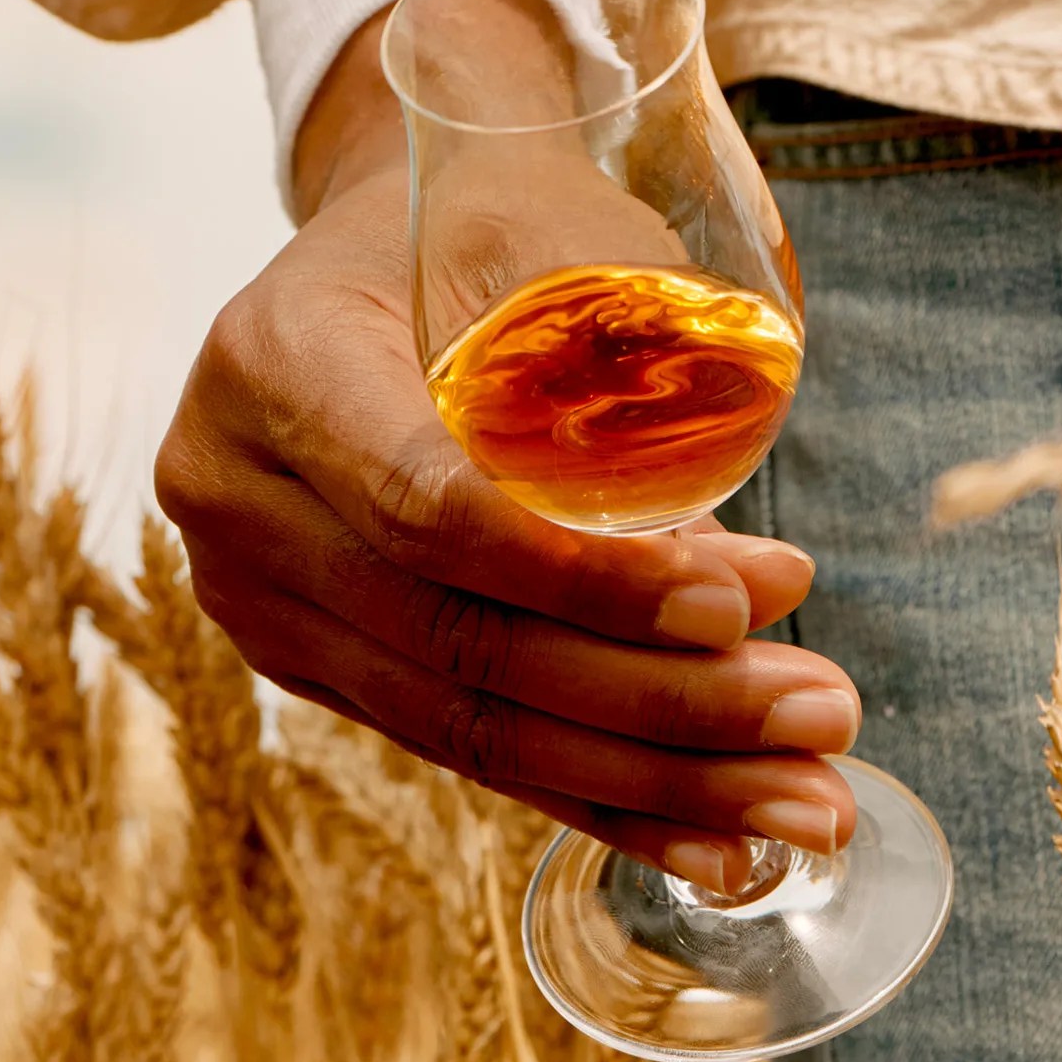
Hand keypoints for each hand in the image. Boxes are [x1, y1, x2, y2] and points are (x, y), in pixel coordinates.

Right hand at [155, 11, 859, 894]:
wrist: (388, 254)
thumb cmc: (484, 215)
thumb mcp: (550, 226)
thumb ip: (616, 356)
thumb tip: (727, 561)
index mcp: (277, 363)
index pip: (429, 505)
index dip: (582, 577)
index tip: (739, 605)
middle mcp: (240, 495)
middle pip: (460, 639)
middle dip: (659, 702)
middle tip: (821, 717)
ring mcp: (266, 597)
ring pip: (469, 722)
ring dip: (652, 776)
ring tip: (804, 802)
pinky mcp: (322, 659)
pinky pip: (462, 746)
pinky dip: (594, 799)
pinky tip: (710, 845)